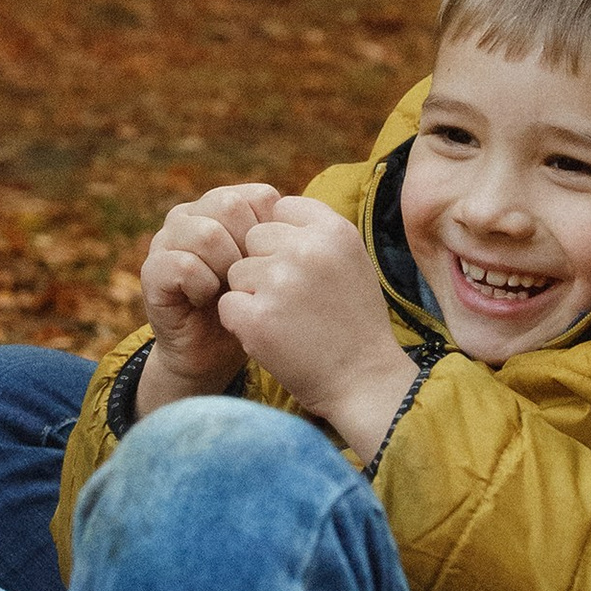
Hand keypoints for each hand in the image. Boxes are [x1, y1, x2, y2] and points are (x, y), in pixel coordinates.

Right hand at [138, 180, 280, 410]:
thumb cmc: (251, 306)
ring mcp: (166, 240)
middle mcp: (190, 215)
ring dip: (228, 267)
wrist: (213, 354)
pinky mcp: (152, 271)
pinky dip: (205, 286)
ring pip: (207, 233)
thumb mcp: (272, 268)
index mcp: (222, 206)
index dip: (274, 232)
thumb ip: (282, 238)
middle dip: (250, 247)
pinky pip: (184, 265)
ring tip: (231, 289)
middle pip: (230, 206)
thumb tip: (301, 222)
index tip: (274, 265)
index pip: (258, 195)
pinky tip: (209, 300)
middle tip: (252, 279)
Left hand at [218, 195, 418, 461]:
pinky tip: (272, 337)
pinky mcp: (256, 318)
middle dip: (264, 265)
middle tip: (294, 300)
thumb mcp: (352, 262)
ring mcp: (279, 282)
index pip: (280, 209)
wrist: (363, 381)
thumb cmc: (355, 322)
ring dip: (252, 295)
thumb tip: (270, 211)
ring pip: (236, 272)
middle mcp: (307, 249)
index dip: (282, 239)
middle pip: (253, 238)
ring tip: (287, 320)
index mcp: (334, 230)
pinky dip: (241, 323)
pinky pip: (227, 305)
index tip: (301, 268)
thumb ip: (315, 232)